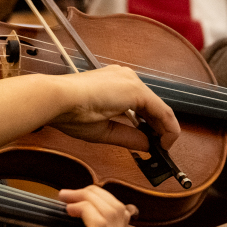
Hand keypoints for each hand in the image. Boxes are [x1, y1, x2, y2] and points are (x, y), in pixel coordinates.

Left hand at [0, 186, 135, 226]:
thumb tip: (79, 215)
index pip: (121, 221)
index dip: (102, 200)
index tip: (78, 195)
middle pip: (119, 213)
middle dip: (94, 194)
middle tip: (69, 194)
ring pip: (111, 215)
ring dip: (87, 197)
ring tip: (65, 199)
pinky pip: (97, 223)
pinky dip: (82, 208)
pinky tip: (66, 210)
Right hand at [50, 64, 180, 151]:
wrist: (58, 100)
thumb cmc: (69, 111)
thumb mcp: (104, 130)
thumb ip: (127, 137)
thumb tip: (147, 145)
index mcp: (114, 84)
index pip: (141, 105)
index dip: (150, 126)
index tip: (152, 142)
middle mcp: (125, 78)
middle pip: (153, 106)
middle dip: (159, 129)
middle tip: (160, 149)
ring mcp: (132, 81)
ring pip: (159, 108)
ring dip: (164, 130)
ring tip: (163, 148)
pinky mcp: (136, 90)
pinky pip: (162, 111)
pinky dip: (167, 129)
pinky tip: (164, 143)